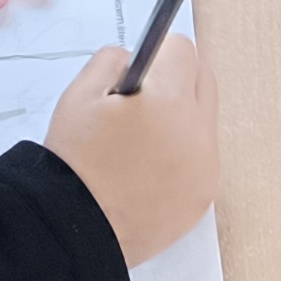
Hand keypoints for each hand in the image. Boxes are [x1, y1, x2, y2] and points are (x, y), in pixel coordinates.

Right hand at [46, 37, 218, 262]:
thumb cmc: (75, 163)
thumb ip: (113, 61)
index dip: (156, 55)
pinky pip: (201, 158)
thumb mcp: (80, 95)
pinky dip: (181, 156)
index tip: (140, 70)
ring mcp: (205, 167)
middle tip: (139, 103)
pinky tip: (147, 170)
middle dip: (174, 82)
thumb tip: (137, 59)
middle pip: (202, 81)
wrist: (75, 229)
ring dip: (180, 120)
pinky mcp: (203, 195)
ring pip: (203, 121)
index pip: (183, 50)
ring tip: (139, 142)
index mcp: (169, 102)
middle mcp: (197, 132)